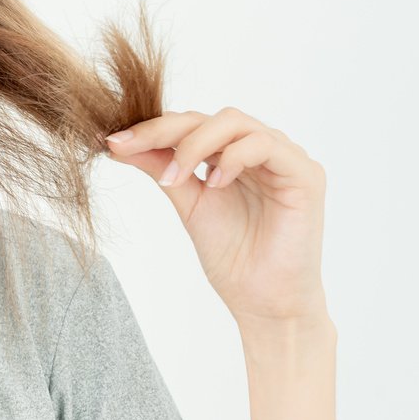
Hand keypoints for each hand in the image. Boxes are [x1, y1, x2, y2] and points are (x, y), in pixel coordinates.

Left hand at [100, 107, 328, 325]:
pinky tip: (215, 183)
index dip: (151, 129)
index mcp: (232, 154)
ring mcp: (285, 158)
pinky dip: (234, 157)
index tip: (112, 142)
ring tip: (175, 178)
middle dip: (164, 131)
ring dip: (195, 144)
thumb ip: (162, 169)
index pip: (190, 125)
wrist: (263, 302)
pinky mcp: (305, 174)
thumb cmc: (233, 257)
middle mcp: (259, 149)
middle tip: (129, 147)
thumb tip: (119, 144)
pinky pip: (266, 145)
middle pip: (209, 117)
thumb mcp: (187, 203)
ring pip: (235, 122)